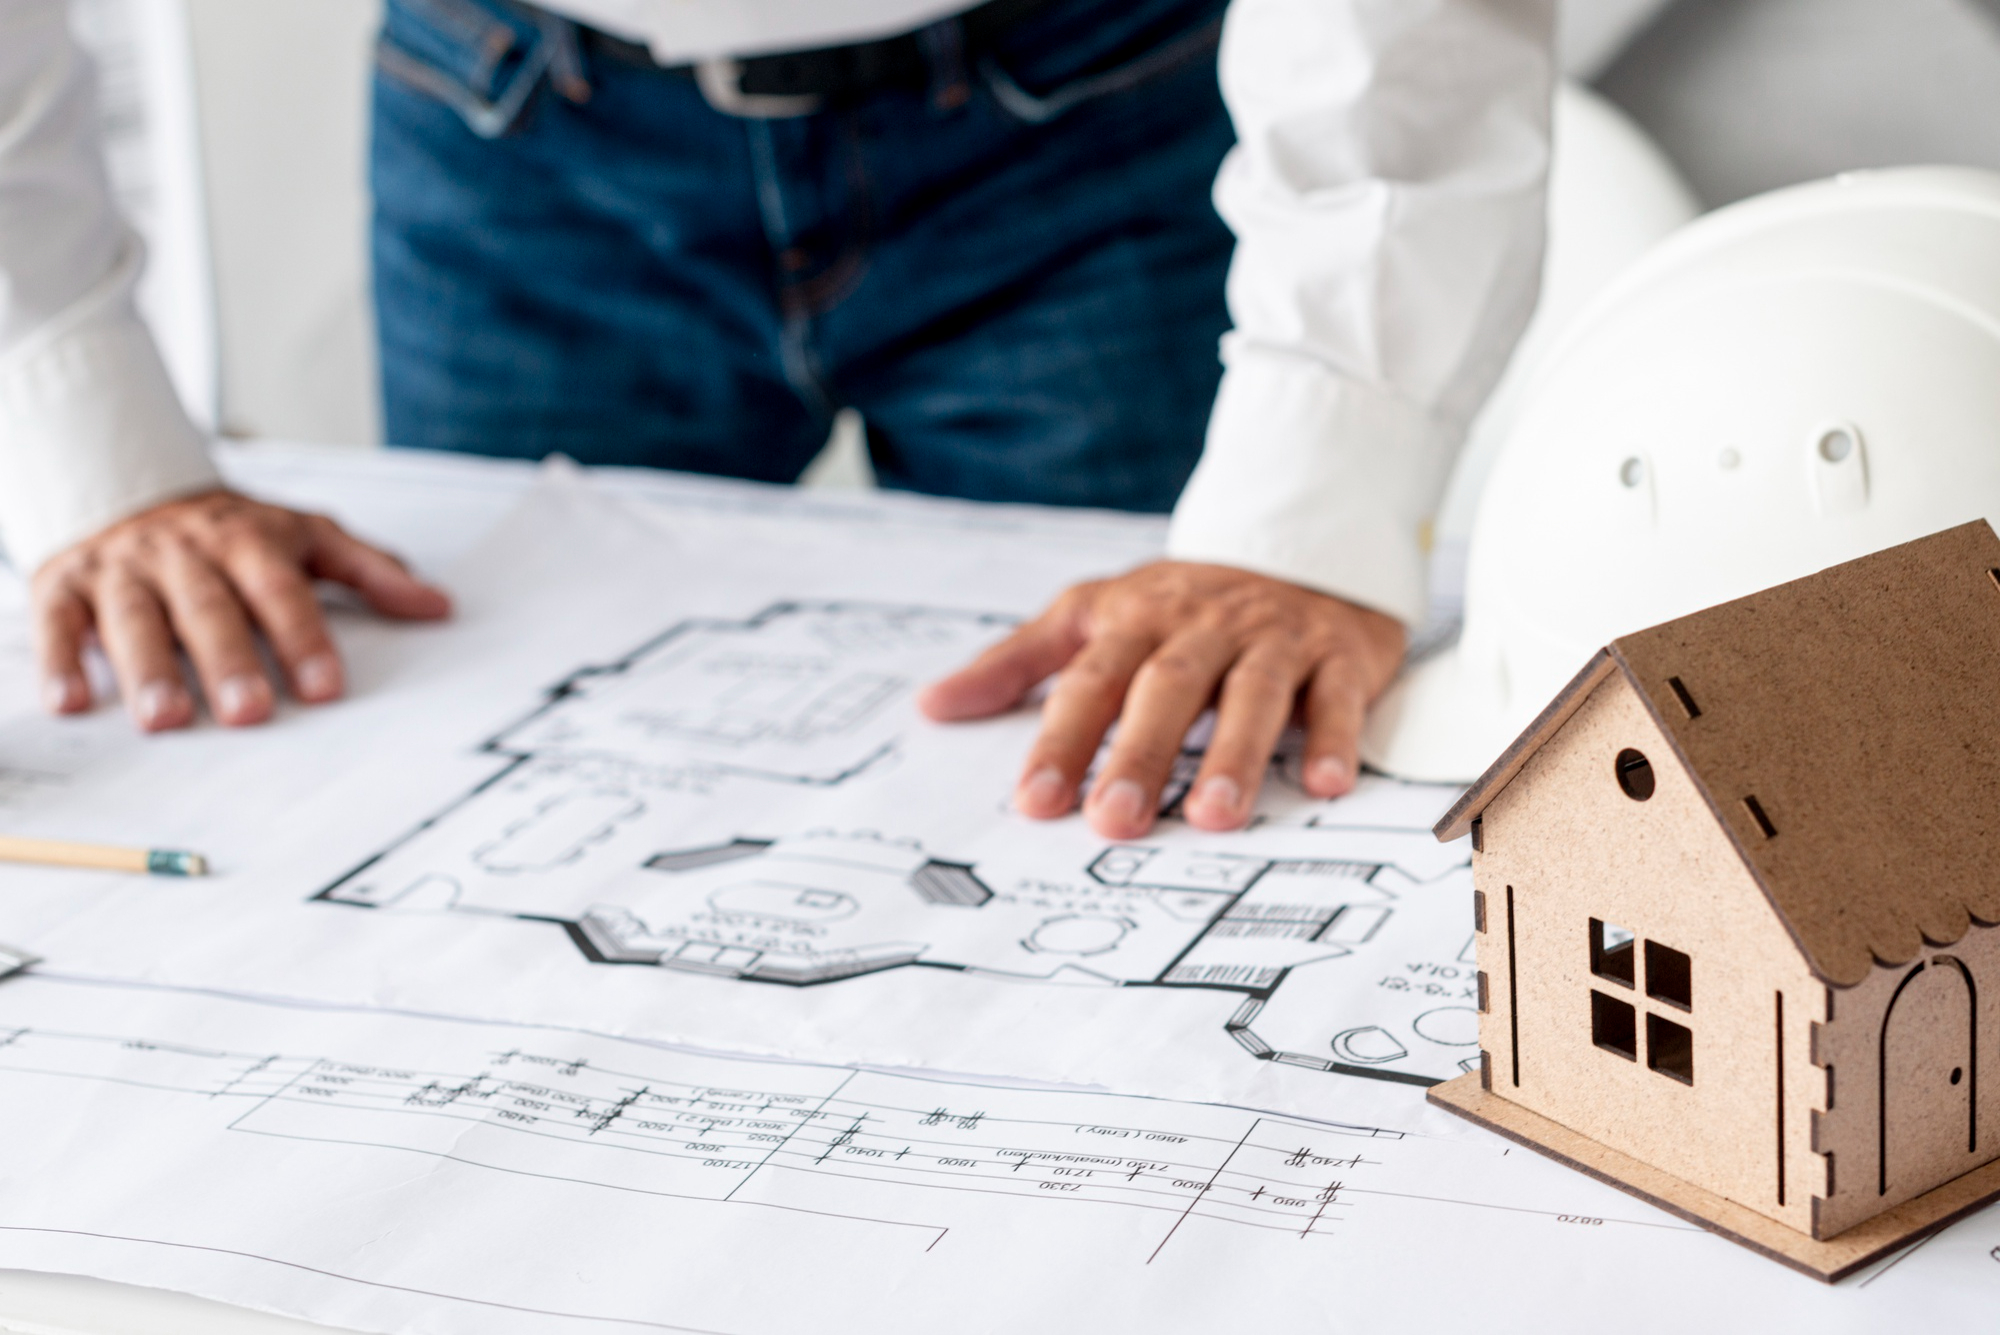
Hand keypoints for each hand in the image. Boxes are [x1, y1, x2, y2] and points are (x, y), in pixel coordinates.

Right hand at [31, 489, 451, 730]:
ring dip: (148, 669)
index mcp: (248, 540)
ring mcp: (124, 567)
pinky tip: (71, 704)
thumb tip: (438, 606)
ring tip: (166, 720)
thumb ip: (370, 571)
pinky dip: (60, 660)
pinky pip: (58, 621)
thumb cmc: (234, 530)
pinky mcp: (66, 583)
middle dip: (229, 660)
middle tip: (248, 714)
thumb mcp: (307, 536)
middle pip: (209, 607)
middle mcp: (185, 552)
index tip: (324, 687)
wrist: (133, 485)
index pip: (281, 589)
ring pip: (134, 617)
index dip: (303, 636)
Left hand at [918, 561, 1404, 838]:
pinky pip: (1338, 695)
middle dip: (1140, 754)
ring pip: (1254, 692)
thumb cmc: (1182, 605)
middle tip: (1115, 821)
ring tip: (1213, 818)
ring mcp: (1274, 637)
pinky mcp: (1338, 653)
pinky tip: (1328, 785)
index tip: (1034, 802)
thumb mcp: (1092, 614)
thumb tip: (933, 705)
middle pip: (1168, 687)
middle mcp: (1203, 625)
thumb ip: (1017, 662)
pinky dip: (1337, 736)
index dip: (1062, 740)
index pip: (1091, 681)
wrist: (1300, 545)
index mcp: (1137, 618)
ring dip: (1235, 754)